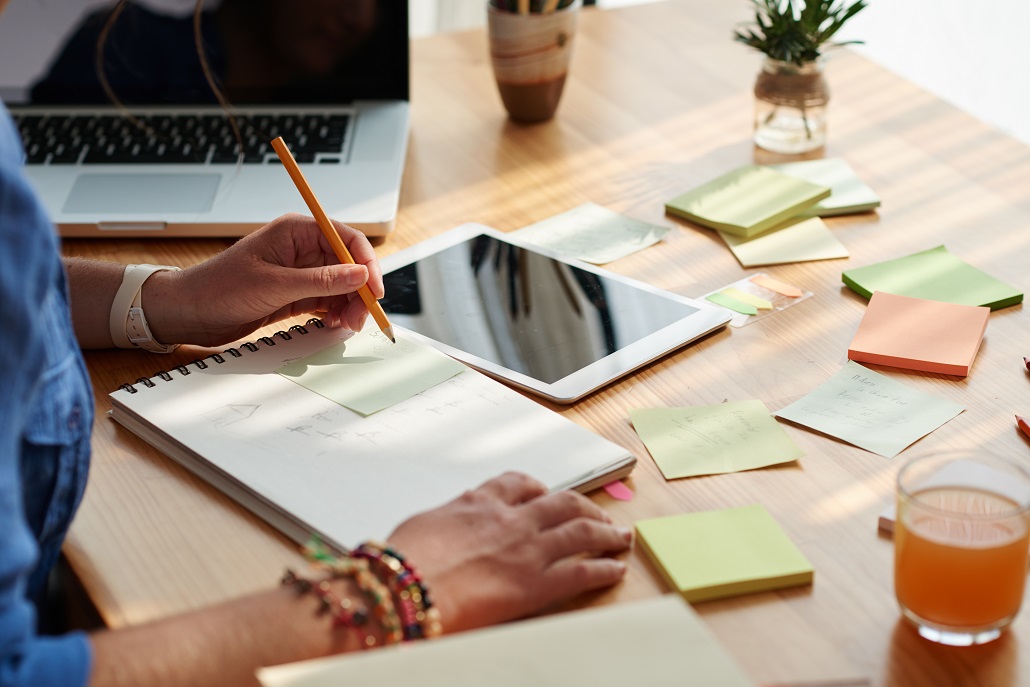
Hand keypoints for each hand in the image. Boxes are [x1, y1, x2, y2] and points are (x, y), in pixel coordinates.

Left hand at [147, 213, 383, 346]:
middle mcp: (301, 248)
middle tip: (361, 318)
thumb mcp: (275, 285)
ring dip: (349, 306)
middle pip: (349, 265)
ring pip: (341, 286)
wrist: (189, 312)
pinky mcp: (295, 294)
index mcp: (296, 231)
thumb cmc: (221, 288)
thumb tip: (360, 275)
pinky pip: (327, 300)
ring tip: (345, 326)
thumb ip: (322, 281)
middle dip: (359, 291)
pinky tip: (332, 324)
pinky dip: (335, 313)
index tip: (375, 290)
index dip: (367, 263)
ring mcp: (299, 272)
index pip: (347, 239)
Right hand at [387, 472, 631, 633]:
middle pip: (561, 502)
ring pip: (581, 530)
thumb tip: (444, 524)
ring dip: (606, 532)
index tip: (545, 492)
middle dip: (584, 506)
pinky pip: (581, 571)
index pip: (517, 483)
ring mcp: (528, 550)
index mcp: (479, 503)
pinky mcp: (537, 584)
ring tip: (620, 535)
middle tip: (597, 513)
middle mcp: (510, 519)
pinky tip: (615, 569)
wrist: (405, 587)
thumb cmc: (402, 561)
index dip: (538, 487)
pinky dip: (603, 568)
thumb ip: (445, 522)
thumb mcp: (422, 526)